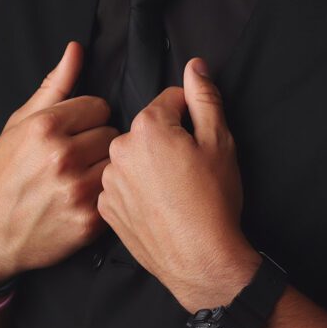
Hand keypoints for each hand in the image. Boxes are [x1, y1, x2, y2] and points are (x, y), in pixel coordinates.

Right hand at [0, 41, 119, 286]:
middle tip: (76, 156)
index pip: (99, 106)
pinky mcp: (88, 221)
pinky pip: (114, 195)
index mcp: (46, 126)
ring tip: (80, 177)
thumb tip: (77, 48)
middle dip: (96, 143)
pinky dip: (102, 196)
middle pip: (111, 134)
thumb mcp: (20, 122)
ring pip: (116, 164)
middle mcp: (63, 156)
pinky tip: (81, 198)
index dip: (87, 118)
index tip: (74, 131)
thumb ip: (55, 85)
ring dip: (102, 169)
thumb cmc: (4, 171)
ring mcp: (77, 190)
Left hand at [97, 57, 260, 310]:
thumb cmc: (214, 201)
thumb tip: (195, 65)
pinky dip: (135, 192)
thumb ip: (204, 97)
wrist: (202, 262)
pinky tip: (157, 207)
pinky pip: (120, 186)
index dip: (190, 118)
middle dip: (166, 142)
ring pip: (132, 158)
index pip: (169, 102)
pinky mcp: (105, 207)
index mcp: (148, 126)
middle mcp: (120, 147)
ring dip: (148, 166)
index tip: (199, 141)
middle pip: (147, 130)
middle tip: (188, 170)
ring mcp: (109, 179)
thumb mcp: (221, 143)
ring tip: (173, 192)